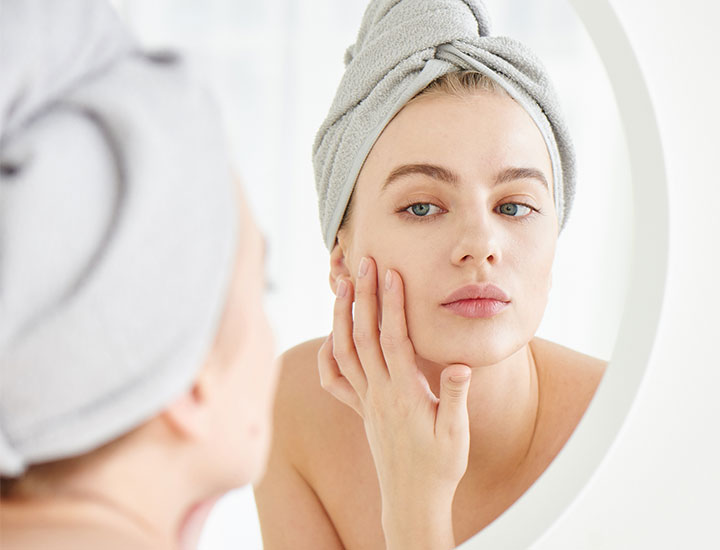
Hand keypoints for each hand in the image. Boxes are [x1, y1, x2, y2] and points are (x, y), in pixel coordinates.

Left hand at [317, 256, 471, 548]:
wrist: (413, 498)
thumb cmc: (439, 466)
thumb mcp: (456, 433)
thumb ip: (455, 397)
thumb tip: (460, 365)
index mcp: (404, 393)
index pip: (394, 339)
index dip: (391, 304)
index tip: (390, 273)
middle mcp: (378, 393)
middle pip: (363, 337)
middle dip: (362, 296)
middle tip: (362, 262)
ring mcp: (365, 401)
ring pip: (343, 352)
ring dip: (340, 316)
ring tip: (342, 285)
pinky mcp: (360, 410)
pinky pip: (334, 380)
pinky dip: (327, 355)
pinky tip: (330, 336)